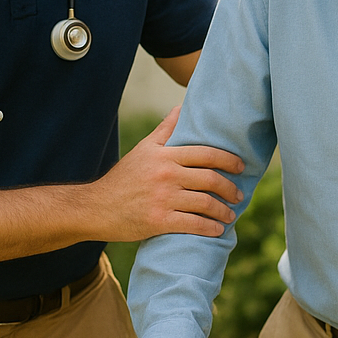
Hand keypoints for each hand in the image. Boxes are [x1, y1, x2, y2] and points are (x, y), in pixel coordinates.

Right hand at [91, 106, 244, 241]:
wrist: (96, 207)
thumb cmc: (123, 178)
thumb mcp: (143, 149)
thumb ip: (165, 130)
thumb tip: (181, 107)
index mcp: (165, 156)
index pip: (205, 154)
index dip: (228, 160)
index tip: (241, 166)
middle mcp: (166, 174)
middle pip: (210, 179)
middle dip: (230, 188)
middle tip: (239, 194)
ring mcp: (163, 198)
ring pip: (205, 203)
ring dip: (223, 211)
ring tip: (230, 215)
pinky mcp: (159, 221)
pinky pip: (193, 224)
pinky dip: (210, 228)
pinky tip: (218, 230)